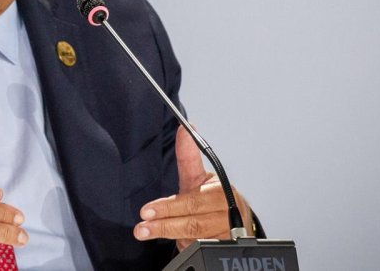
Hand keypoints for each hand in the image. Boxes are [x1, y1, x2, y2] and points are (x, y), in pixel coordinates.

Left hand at [134, 126, 251, 249]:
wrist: (237, 221)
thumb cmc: (214, 198)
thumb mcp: (200, 178)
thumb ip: (188, 157)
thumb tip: (185, 129)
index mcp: (221, 192)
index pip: (192, 199)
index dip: (169, 206)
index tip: (147, 210)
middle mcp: (227, 213)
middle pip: (191, 220)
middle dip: (164, 222)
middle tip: (142, 223)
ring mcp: (228, 233)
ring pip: (195, 237)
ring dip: (171, 234)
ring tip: (146, 231)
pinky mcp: (224, 247)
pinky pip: (201, 249)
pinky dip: (186, 246)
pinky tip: (177, 243)